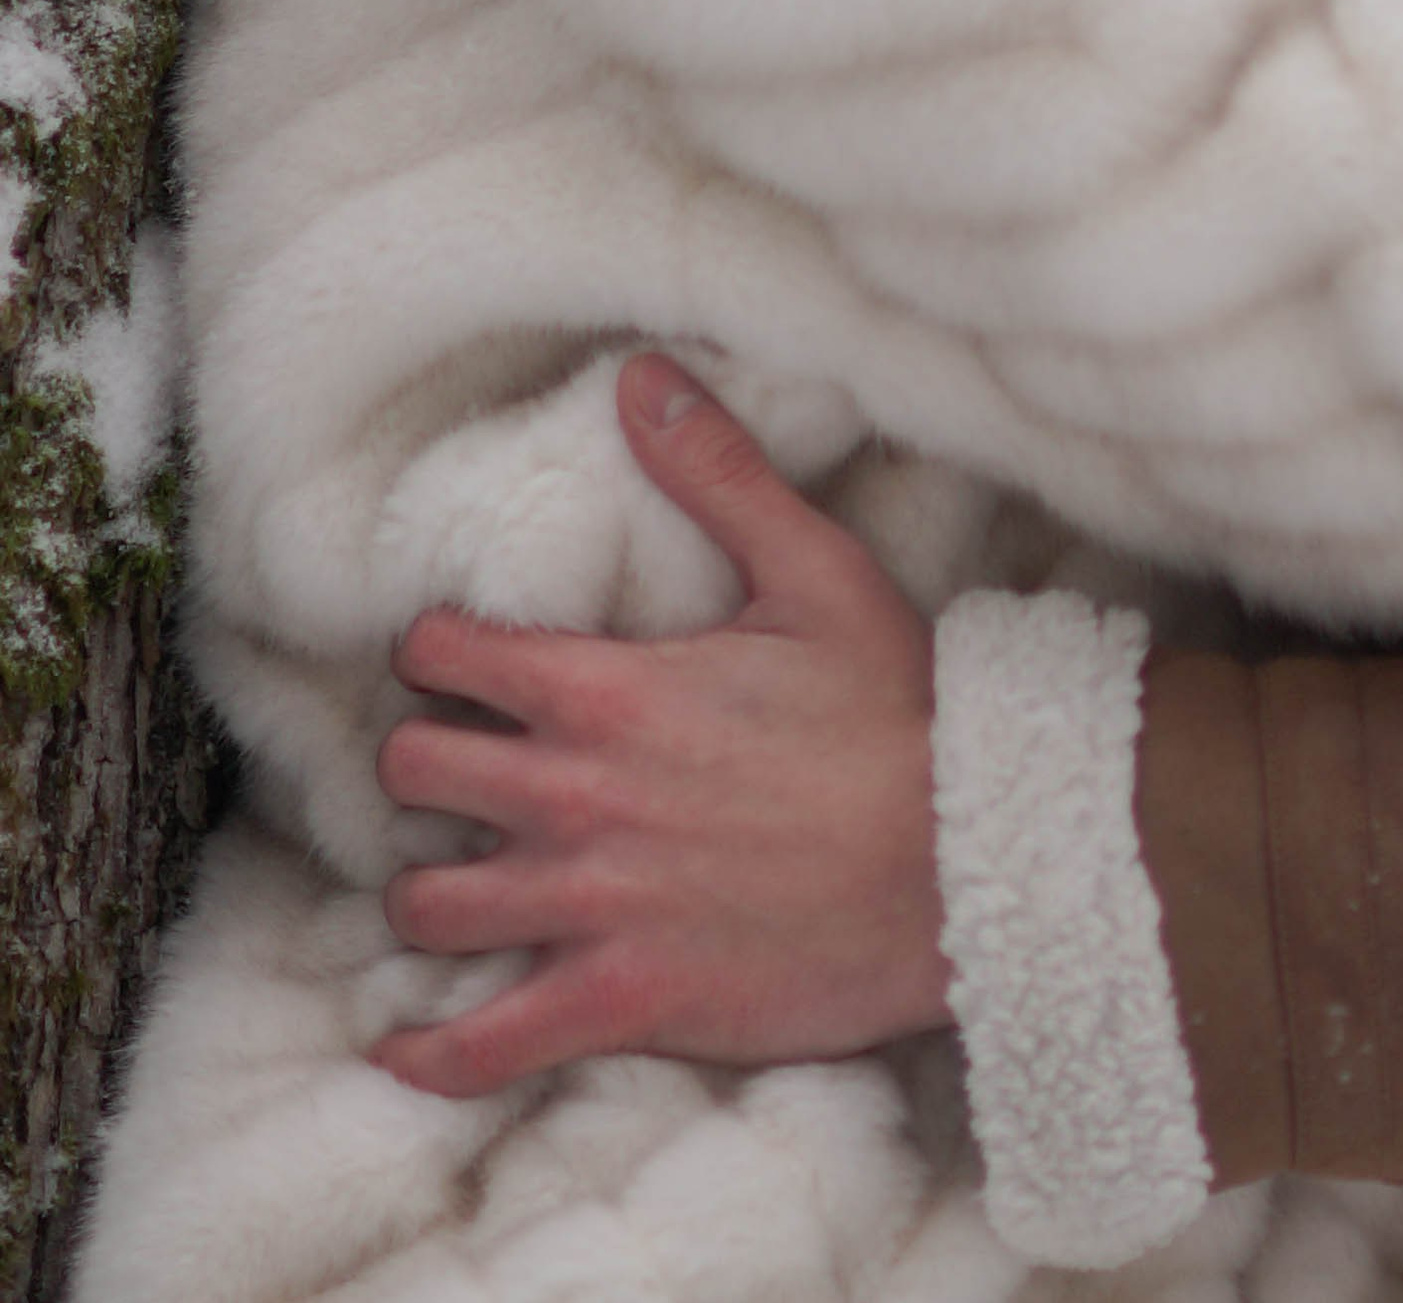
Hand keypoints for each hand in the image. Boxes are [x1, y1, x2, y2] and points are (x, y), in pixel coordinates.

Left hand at [368, 357, 948, 1098]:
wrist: (964, 862)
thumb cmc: (895, 714)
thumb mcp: (816, 570)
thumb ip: (717, 474)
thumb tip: (639, 377)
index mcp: (609, 689)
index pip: (444, 654)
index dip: (437, 651)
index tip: (457, 661)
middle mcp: (576, 796)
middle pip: (413, 770)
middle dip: (421, 761)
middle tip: (455, 765)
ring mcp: (592, 906)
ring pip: (429, 902)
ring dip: (429, 886)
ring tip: (452, 878)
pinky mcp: (623, 1001)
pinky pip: (485, 1047)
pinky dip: (434, 1053)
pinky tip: (412, 1046)